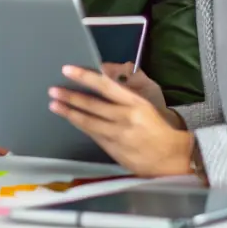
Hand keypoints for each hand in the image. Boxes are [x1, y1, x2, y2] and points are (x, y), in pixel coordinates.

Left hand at [49, 66, 192, 176]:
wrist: (173, 157)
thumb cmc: (157, 128)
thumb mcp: (144, 107)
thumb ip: (121, 97)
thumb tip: (99, 81)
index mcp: (135, 103)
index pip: (106, 85)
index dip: (85, 77)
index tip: (67, 70)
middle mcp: (126, 118)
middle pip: (92, 105)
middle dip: (70, 97)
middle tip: (53, 90)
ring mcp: (119, 135)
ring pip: (88, 122)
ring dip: (69, 113)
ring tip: (54, 105)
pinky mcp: (114, 150)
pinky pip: (93, 135)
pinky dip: (80, 126)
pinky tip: (71, 120)